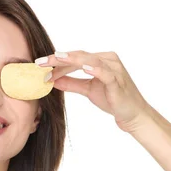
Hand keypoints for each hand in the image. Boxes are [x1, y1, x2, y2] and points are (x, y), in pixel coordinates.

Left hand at [36, 50, 151, 131]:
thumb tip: (53, 80)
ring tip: (57, 58)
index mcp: (99, 59)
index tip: (39, 66)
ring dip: (72, 61)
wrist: (131, 114)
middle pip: (79, 56)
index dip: (56, 62)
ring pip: (90, 60)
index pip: (74, 57)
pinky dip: (95, 69)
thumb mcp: (87, 90)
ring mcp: (114, 68)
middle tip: (40, 62)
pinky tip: (84, 68)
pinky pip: (106, 72)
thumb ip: (71, 83)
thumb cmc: (112, 99)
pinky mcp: (118, 80)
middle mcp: (107, 59)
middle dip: (58, 59)